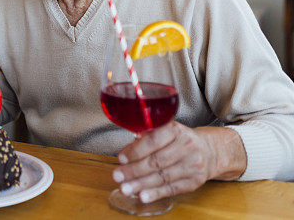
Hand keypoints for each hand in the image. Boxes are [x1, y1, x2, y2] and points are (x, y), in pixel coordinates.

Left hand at [112, 122, 245, 202]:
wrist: (209, 151)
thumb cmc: (179, 139)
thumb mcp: (165, 130)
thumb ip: (147, 136)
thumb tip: (128, 148)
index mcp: (176, 130)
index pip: (153, 141)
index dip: (136, 151)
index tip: (121, 158)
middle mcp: (186, 146)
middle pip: (157, 161)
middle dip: (134, 171)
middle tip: (117, 176)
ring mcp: (193, 165)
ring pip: (163, 176)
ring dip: (141, 184)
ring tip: (125, 188)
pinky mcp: (195, 181)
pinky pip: (172, 188)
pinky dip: (156, 193)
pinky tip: (143, 195)